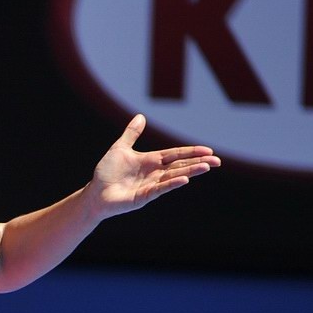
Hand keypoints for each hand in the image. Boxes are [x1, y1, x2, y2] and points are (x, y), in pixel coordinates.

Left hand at [89, 114, 219, 214]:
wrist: (95, 193)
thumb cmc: (107, 173)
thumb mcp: (120, 149)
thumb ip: (132, 134)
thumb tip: (141, 116)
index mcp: (151, 161)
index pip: (176, 154)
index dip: (191, 151)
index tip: (208, 150)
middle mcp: (155, 173)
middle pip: (180, 165)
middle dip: (198, 162)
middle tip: (217, 161)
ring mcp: (151, 185)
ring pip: (175, 176)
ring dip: (190, 172)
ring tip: (206, 167)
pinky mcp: (144, 197)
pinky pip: (160, 189)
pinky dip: (172, 184)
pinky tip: (184, 180)